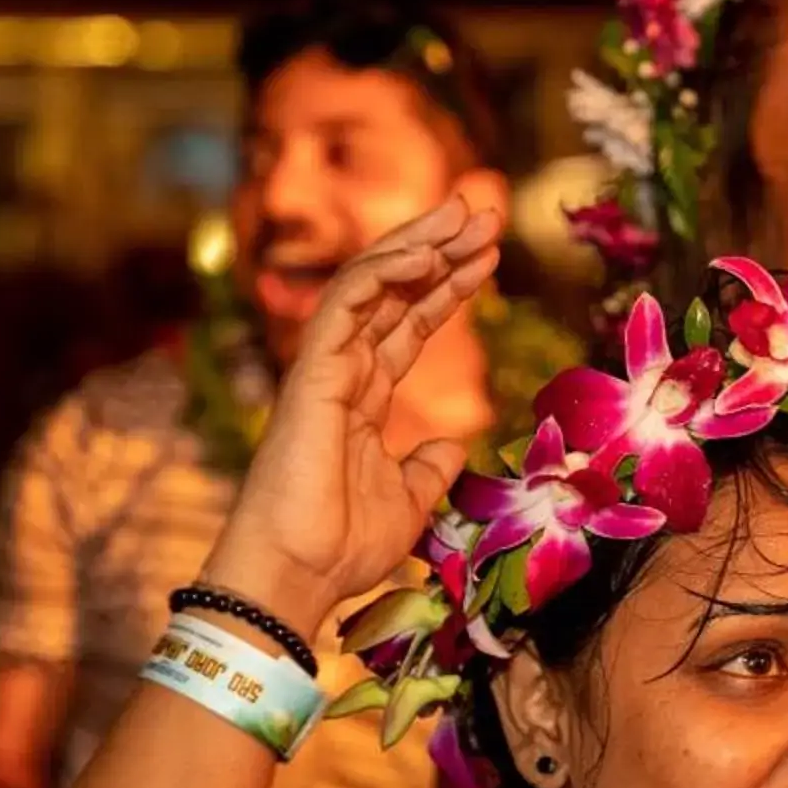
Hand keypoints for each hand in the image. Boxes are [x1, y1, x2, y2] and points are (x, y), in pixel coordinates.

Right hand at [206, 198, 503, 637]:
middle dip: (440, 248)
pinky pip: (345, 305)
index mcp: (362, 400)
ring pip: (370, 283)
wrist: (298, 577)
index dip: (447, 289)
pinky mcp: (310, 374)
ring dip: (420, 243)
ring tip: (470, 213)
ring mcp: (323, 370)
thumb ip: (429, 468)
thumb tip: (452, 442)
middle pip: (393, 292)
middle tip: (486, 209)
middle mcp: (341, 375)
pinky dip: (385, 273)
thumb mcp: (409, 503)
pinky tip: (427, 253)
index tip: (489, 258)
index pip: (407, 326)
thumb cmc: (341, 550)